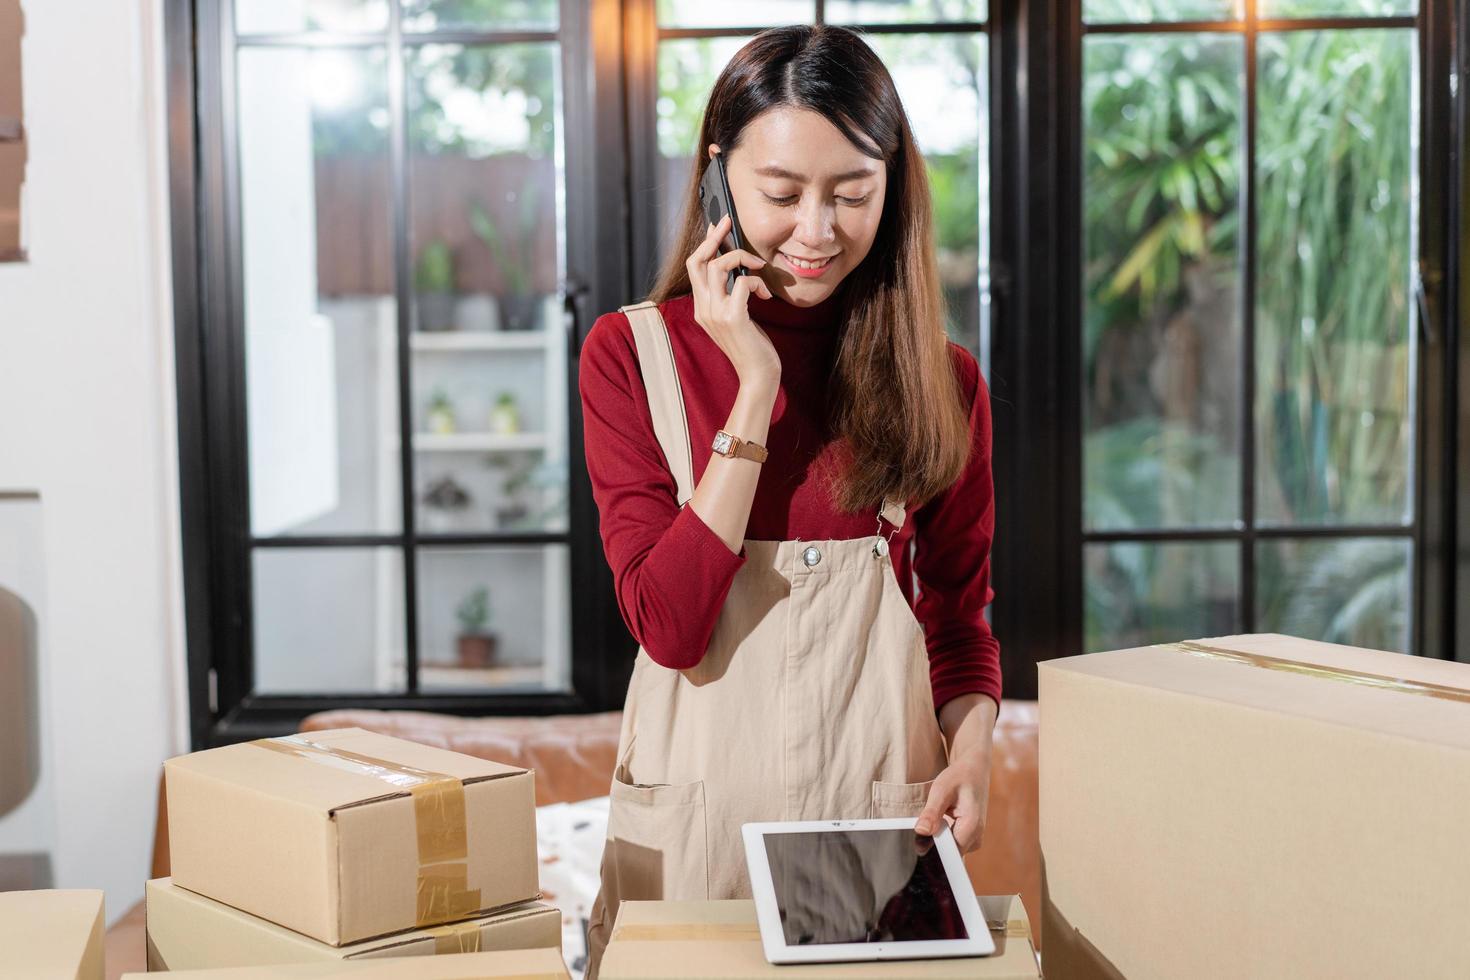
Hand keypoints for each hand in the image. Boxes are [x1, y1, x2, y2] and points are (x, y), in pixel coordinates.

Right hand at [687, 214, 779, 388]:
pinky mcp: (733, 318)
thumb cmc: (752, 346)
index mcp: (701, 308)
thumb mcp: (736, 317)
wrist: (758, 376)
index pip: (694, 267)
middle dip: (715, 238)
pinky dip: (756, 281)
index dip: (705, 243)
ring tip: (760, 268)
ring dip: (742, 258)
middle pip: (698, 261)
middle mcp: (703, 309)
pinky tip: (766, 294)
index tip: (718, 226)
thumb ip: (730, 295)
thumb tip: (738, 268)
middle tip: (728, 222)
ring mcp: (715, 314)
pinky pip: (742, 282)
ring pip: (718, 267)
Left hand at [914, 739, 992, 854]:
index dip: (930, 851)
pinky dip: (940, 838)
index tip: (916, 844)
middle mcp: (976, 838)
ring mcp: (973, 840)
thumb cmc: (959, 777)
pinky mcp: (968, 838)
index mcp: (972, 827)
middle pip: (948, 855)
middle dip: (931, 846)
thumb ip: (931, 813)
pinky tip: (934, 825)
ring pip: (948, 852)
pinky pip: (951, 846)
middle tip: (920, 829)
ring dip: (935, 842)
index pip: (948, 854)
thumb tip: (921, 832)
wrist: (974, 770)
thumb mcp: (941, 790)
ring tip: (929, 823)